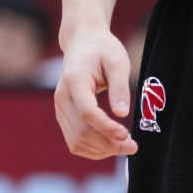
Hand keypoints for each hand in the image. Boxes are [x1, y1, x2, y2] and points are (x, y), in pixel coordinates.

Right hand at [53, 27, 137, 158]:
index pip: (87, 113)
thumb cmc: (102, 50)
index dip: (106, 128)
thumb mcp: (117, 62)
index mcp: (74, 80)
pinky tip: (111, 144)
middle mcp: (62, 96)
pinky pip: (74, 141)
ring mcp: (60, 108)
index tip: (126, 135)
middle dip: (108, 145)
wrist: (82, 43)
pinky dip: (93, 148)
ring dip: (101, 150)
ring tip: (124, 146)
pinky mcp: (63, 116)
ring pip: (76, 141)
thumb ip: (120, 87)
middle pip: (81, 132)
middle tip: (133, 146)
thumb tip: (122, 114)